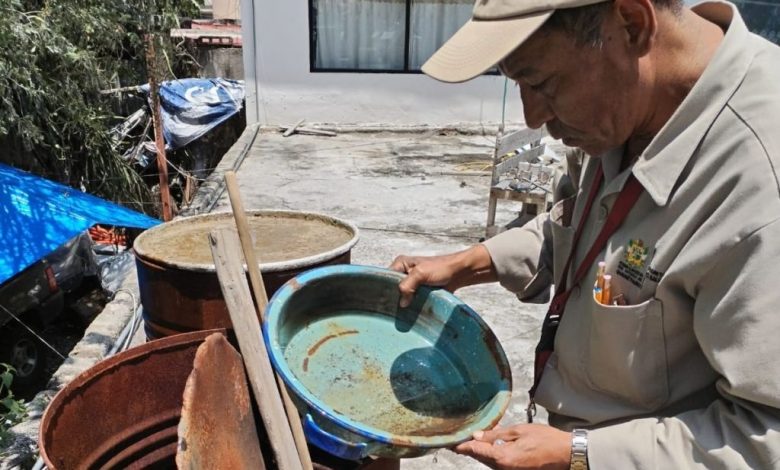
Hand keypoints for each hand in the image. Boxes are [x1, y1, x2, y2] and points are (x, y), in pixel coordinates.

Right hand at [389, 245, 494, 307]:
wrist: (460, 273)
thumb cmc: (442, 268)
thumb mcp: (420, 273)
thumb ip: (407, 286)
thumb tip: (401, 304)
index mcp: (400, 264)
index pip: (385, 278)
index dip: (384, 289)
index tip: (383, 302)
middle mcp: (404, 273)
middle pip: (393, 289)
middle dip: (394, 298)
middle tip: (392, 310)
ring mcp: (413, 283)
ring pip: (402, 296)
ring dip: (404, 304)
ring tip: (399, 314)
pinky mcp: (420, 292)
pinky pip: (412, 300)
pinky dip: (412, 306)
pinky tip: (409, 314)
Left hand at [454, 424, 571, 469]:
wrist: (566, 455)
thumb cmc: (545, 439)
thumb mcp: (519, 431)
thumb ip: (496, 434)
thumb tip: (476, 435)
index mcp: (503, 458)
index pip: (474, 450)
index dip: (460, 445)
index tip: (449, 440)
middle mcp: (503, 469)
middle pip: (479, 457)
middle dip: (469, 447)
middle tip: (458, 435)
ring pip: (487, 461)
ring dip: (480, 450)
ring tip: (471, 437)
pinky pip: (497, 463)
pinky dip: (491, 454)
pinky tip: (489, 444)